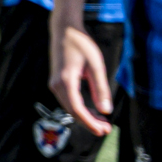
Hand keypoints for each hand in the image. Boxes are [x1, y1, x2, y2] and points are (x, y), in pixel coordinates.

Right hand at [50, 21, 113, 135]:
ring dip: (85, 116)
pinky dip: (80, 108)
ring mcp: (54, 83)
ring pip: (69, 107)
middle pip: (72, 111)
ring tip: (103, 122)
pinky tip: (93, 111)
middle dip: (89, 122)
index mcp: (66, 81)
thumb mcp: (96, 65)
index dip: (90, 123)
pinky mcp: (57, 82)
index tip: (103, 131)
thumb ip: (101, 89)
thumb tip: (106, 111)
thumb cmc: (81, 45)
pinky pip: (68, 100)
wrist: (64, 30)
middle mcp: (56, 85)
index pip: (77, 109)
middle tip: (107, 129)